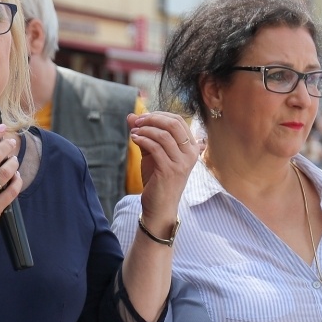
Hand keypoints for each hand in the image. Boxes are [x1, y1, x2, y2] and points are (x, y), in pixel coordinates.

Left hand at [128, 112, 199, 236]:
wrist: (160, 206)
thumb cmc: (158, 179)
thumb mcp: (152, 153)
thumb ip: (145, 134)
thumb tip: (131, 116)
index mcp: (191, 147)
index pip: (178, 120)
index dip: (159, 115)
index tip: (143, 117)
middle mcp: (190, 154)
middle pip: (173, 124)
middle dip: (152, 119)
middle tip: (137, 122)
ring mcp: (181, 163)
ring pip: (164, 135)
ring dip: (145, 130)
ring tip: (133, 132)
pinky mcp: (169, 170)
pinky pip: (155, 148)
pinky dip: (143, 140)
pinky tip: (134, 139)